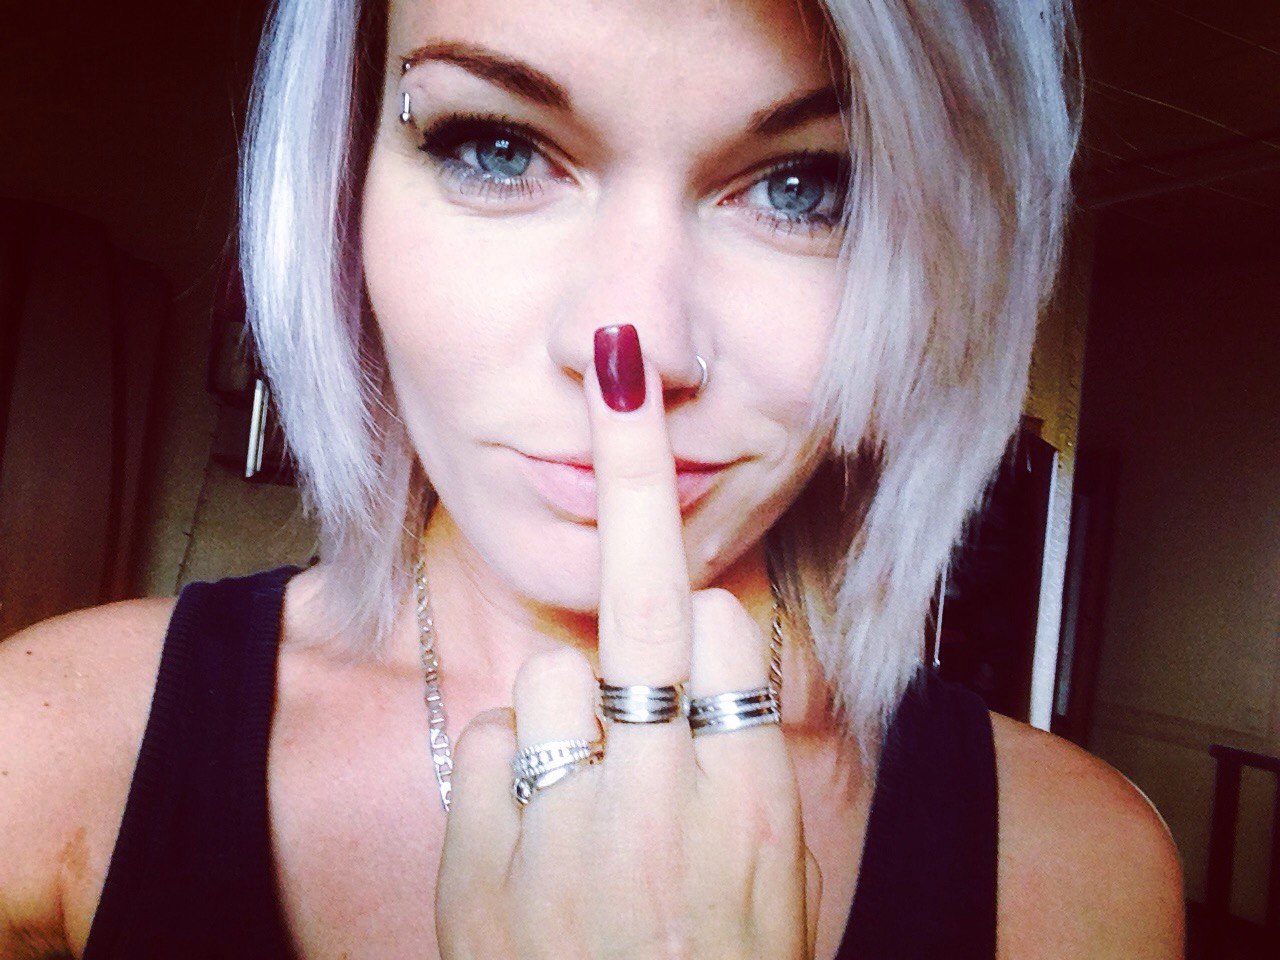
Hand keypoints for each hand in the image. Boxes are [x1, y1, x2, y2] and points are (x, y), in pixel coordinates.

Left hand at [436, 324, 817, 958]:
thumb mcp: (772, 894)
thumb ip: (747, 775)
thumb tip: (716, 665)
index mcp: (757, 812)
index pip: (737, 631)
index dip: (714, 616)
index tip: (701, 602)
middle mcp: (667, 803)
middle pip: (659, 600)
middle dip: (642, 478)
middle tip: (620, 370)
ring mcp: (567, 826)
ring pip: (559, 667)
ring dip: (573, 699)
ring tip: (588, 793)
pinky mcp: (483, 854)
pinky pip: (500, 739)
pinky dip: (518, 764)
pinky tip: (537, 838)